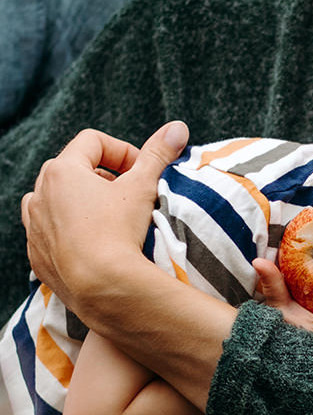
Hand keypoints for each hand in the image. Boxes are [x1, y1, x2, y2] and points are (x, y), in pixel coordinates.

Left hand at [20, 122, 188, 312]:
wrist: (101, 287)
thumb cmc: (118, 231)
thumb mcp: (143, 186)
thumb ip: (158, 153)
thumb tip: (177, 127)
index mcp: (61, 170)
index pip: (93, 141)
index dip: (123, 151)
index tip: (141, 172)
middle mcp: (39, 194)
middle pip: (73, 169)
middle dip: (105, 177)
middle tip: (131, 196)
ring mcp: (33, 226)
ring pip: (57, 201)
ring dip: (84, 203)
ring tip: (111, 219)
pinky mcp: (36, 254)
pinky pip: (52, 233)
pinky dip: (72, 232)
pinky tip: (97, 245)